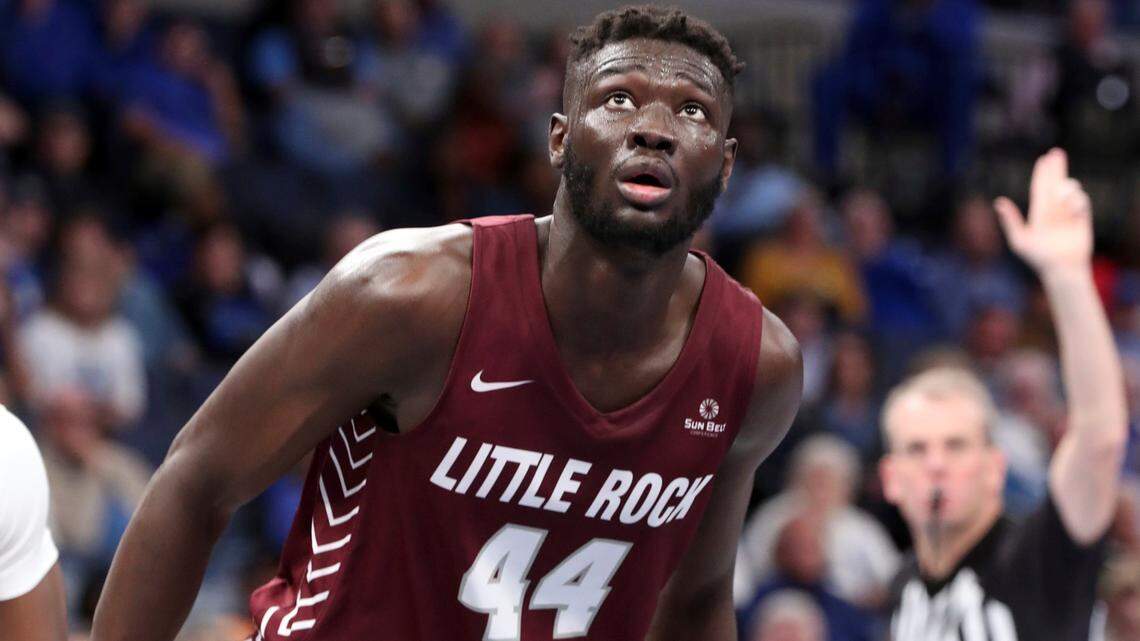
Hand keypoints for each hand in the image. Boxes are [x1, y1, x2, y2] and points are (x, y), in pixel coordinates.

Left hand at [993, 148, 1092, 275]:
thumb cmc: (1038, 258)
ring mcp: (1068, 213)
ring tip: (1061, 197)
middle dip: (1056, 168)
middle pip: (1055, 183)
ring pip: (1069, 190)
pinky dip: (1076, 200)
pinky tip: (1071, 208)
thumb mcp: (1020, 240)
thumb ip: (1010, 220)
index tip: (1044, 158)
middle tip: (1057, 152)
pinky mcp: (1083, 218)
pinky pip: (1082, 201)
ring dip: (1066, 188)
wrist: (1062, 268)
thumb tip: (998, 201)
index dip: (1042, 173)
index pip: (1039, 188)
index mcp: (1038, 213)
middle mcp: (1053, 210)